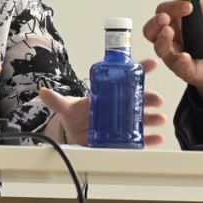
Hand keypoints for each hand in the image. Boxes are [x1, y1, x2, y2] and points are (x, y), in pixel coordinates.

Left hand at [38, 58, 168, 145]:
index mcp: (108, 94)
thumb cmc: (75, 117)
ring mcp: (122, 122)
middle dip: (149, 98)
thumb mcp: (66, 107)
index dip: (139, 69)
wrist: (74, 137)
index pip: (126, 77)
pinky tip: (158, 138)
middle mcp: (118, 106)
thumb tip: (42, 91)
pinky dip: (150, 139)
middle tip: (157, 99)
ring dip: (152, 117)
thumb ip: (56, 100)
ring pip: (142, 118)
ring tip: (159, 118)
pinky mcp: (124, 138)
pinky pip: (140, 138)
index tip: (152, 64)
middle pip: (137, 99)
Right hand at [142, 0, 202, 103]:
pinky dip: (180, 61)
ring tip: (169, 31)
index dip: (172, 7)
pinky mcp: (183, 70)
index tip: (188, 6)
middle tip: (165, 18)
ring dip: (162, 39)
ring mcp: (173, 55)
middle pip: (150, 30)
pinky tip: (185, 56)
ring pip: (159, 48)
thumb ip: (202, 5)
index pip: (163, 11)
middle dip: (155, 23)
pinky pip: (178, 67)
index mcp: (173, 23)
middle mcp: (168, 39)